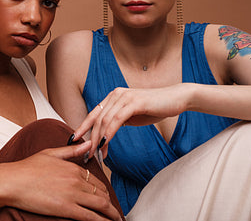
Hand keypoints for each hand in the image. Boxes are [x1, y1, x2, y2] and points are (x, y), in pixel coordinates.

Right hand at [0, 141, 121, 220]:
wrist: (11, 181)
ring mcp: (72, 194)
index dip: (104, 191)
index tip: (107, 199)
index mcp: (73, 167)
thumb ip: (71, 151)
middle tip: (114, 213)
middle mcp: (76, 180)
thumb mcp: (50, 153)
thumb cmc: (26, 168)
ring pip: (101, 205)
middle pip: (102, 194)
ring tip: (116, 220)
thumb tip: (89, 144)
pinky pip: (90, 217)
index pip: (96, 181)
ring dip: (112, 215)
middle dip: (110, 205)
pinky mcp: (67, 208)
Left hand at [74, 84, 189, 158]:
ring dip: (99, 139)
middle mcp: (115, 94)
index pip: (93, 114)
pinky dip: (109, 133)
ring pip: (104, 120)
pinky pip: (116, 119)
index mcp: (113, 97)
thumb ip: (118, 121)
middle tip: (87, 154)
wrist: (176, 99)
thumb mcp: (132, 115)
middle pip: (96, 118)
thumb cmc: (155, 108)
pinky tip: (105, 144)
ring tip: (96, 154)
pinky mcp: (134, 102)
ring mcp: (124, 97)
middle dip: (90, 138)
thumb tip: (105, 135)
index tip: (73, 140)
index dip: (82, 127)